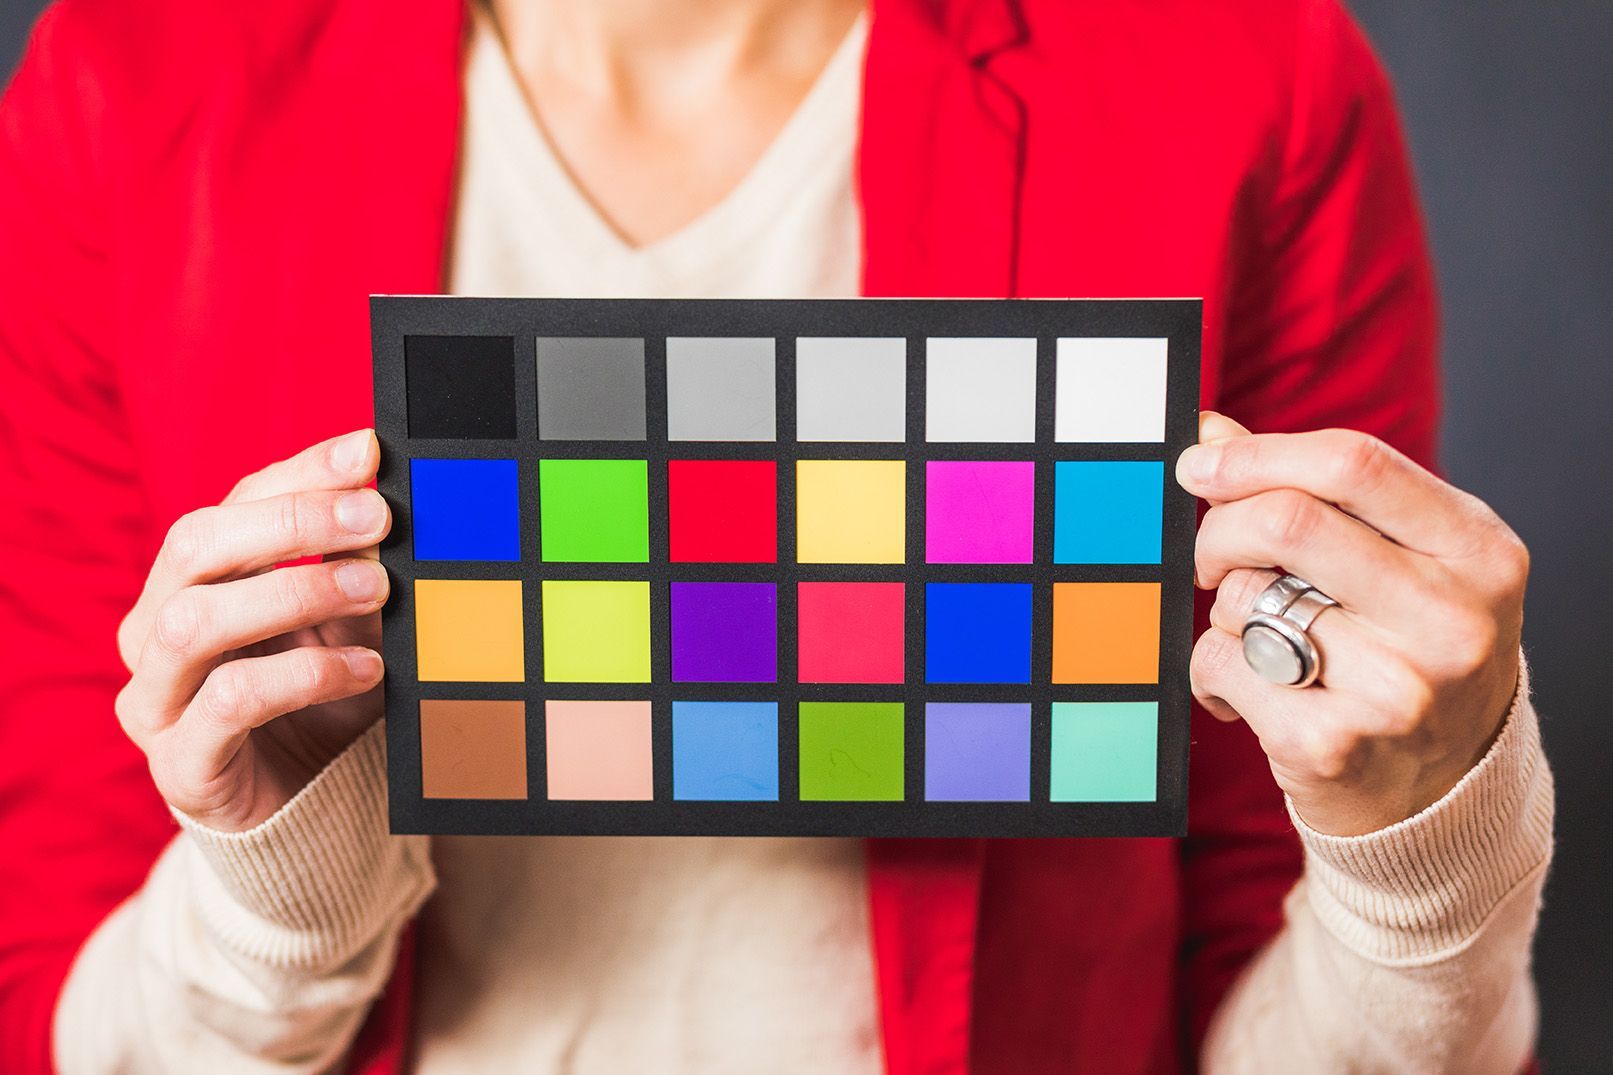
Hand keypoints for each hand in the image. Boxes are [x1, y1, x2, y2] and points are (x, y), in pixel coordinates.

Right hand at [115, 430, 391, 831]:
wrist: (305, 809)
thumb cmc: (320, 698)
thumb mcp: (346, 621)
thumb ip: (357, 563)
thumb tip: (399, 496)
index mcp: (190, 583)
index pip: (231, 504)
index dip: (300, 473)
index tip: (369, 452)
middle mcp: (154, 629)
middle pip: (196, 545)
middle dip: (293, 521)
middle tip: (379, 518)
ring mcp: (155, 698)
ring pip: (195, 620)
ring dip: (297, 592)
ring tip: (378, 591)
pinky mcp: (180, 763)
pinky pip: (230, 701)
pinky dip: (306, 675)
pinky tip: (370, 672)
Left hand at [1177, 412, 1527, 835]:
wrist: (1442, 793)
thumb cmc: (1409, 652)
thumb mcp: (1402, 561)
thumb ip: (1320, 494)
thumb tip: (1211, 433)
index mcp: (1477, 551)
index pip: (1352, 463)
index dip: (1256, 454)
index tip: (1199, 465)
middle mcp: (1451, 618)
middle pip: (1288, 521)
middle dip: (1220, 529)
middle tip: (1210, 556)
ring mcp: (1396, 688)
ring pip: (1244, 597)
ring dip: (1224, 609)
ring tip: (1263, 640)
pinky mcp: (1330, 744)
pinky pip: (1219, 663)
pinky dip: (1209, 669)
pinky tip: (1251, 691)